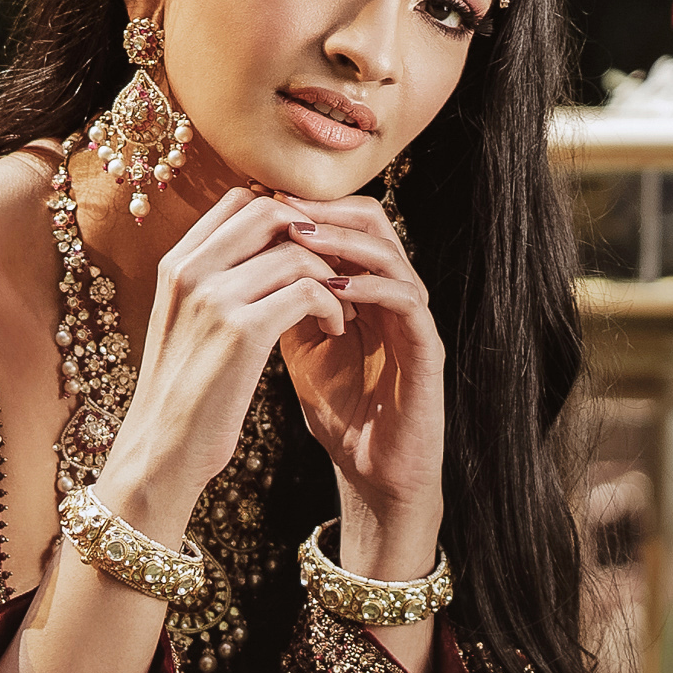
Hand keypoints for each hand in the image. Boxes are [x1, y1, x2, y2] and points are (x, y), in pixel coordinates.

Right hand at [99, 186, 345, 539]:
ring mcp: (213, 297)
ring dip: (331, 275)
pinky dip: (333, 305)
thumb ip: (214, 281)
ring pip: (297, 250)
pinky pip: (309, 290)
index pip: (239, 200)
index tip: (307, 251)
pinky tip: (335, 328)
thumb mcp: (187, 323)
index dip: (283, 216)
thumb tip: (264, 252)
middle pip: (269, 212)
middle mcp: (189, 270)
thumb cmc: (182, 393)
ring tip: (342, 307)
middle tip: (335, 270)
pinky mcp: (241, 331)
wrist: (161, 451)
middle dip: (314, 238)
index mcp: (176, 264)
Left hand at [274, 193, 446, 563]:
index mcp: (366, 286)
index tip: (262, 201)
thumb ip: (285, 302)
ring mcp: (415, 319)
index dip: (308, 207)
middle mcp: (395, 292)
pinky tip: (335, 291)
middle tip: (281, 209)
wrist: (373, 471)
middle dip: (326, 211)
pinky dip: (372, 288)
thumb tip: (244, 260)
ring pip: (391, 254)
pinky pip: (408, 302)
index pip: (345, 222)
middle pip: (374, 221)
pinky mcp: (428, 349)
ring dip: (343, 242)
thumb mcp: (300, 346)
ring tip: (300, 239)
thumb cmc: (341, 409)